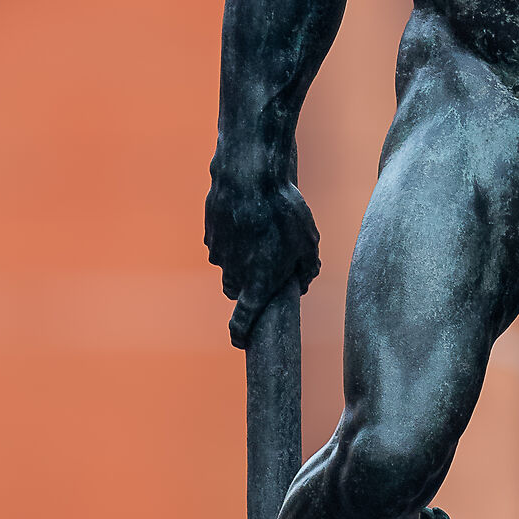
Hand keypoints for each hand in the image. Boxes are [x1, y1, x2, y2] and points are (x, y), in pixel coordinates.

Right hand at [204, 164, 320, 347]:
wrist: (249, 176)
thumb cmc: (284, 211)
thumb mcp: (308, 241)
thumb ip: (307, 268)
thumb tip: (303, 282)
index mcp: (258, 284)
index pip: (242, 323)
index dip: (241, 335)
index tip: (241, 341)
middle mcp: (234, 275)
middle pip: (237, 291)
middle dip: (248, 285)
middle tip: (267, 265)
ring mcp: (218, 255)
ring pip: (228, 266)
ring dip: (241, 259)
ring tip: (260, 233)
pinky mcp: (210, 234)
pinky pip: (221, 244)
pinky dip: (231, 238)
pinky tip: (246, 218)